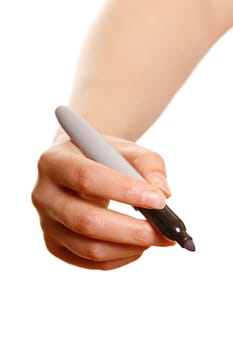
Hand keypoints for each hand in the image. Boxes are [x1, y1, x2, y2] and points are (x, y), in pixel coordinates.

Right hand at [31, 135, 172, 269]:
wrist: (78, 167)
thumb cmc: (102, 157)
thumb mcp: (123, 149)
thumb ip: (148, 164)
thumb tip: (164, 195)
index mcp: (54, 162)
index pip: (86, 178)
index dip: (124, 190)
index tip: (159, 201)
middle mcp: (43, 194)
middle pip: (85, 221)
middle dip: (131, 230)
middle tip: (165, 232)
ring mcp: (46, 224)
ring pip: (89, 248)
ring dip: (130, 248)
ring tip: (156, 238)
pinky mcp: (55, 244)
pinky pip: (90, 261)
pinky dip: (120, 257)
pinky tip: (138, 246)